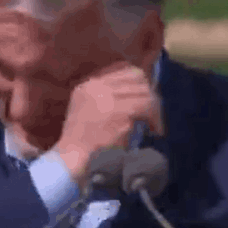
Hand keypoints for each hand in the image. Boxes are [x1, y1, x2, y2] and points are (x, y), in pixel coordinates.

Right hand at [53, 62, 163, 185]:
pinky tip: (154, 130)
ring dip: (154, 108)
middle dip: (149, 93)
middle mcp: (98, 86)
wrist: (72, 159)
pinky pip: (147, 106)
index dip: (138, 81)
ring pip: (145, 91)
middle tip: (152, 111)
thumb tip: (136, 93)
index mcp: (89, 84)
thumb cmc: (81, 142)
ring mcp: (109, 97)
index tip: (144, 96)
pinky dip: (155, 118)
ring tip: (154, 124)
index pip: (122, 68)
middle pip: (137, 76)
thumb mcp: (86, 110)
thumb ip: (105, 98)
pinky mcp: (121, 111)